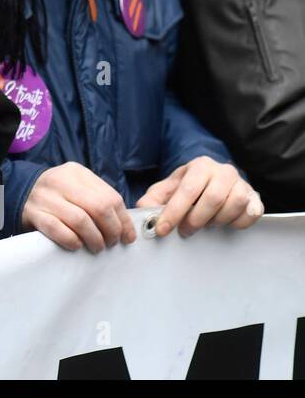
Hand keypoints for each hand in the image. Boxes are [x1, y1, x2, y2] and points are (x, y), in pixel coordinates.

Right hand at [22, 162, 137, 252]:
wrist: (17, 192)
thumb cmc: (57, 196)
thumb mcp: (77, 188)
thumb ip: (99, 200)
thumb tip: (126, 228)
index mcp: (77, 172)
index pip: (110, 197)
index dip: (123, 221)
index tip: (127, 238)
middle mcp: (60, 181)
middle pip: (98, 208)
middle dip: (111, 231)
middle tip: (111, 244)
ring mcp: (45, 197)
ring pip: (80, 220)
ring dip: (94, 239)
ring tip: (96, 247)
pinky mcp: (32, 213)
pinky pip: (57, 229)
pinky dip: (71, 240)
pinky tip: (77, 245)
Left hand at [137, 156, 263, 236]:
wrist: (214, 183)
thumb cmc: (188, 188)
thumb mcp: (167, 190)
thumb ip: (153, 199)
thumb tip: (142, 211)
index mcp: (200, 165)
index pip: (187, 190)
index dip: (174, 212)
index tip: (164, 230)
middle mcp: (224, 171)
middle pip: (212, 198)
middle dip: (195, 219)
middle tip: (185, 231)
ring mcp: (242, 183)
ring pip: (234, 204)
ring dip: (218, 220)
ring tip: (206, 224)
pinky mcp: (256, 197)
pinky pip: (252, 213)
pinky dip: (238, 223)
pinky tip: (226, 224)